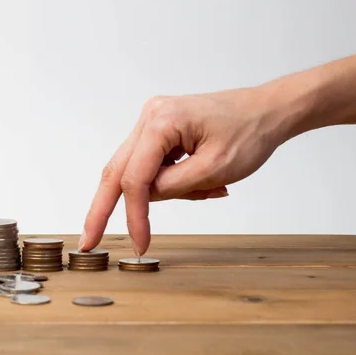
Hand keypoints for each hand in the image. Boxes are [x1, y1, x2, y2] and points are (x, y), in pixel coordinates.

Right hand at [79, 87, 286, 254]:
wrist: (267, 110)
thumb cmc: (250, 133)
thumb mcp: (214, 169)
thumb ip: (172, 187)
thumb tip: (144, 198)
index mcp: (162, 121)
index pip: (135, 177)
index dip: (134, 216)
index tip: (139, 244)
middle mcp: (150, 116)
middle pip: (117, 171)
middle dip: (103, 209)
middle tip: (88, 241)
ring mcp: (153, 121)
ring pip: (136, 170)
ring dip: (158, 193)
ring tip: (208, 189)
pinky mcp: (161, 129)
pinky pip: (152, 164)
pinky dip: (168, 182)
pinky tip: (201, 182)